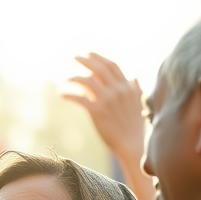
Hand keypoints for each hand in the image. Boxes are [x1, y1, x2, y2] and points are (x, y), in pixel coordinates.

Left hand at [64, 53, 145, 167]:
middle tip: (75, 56)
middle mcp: (118, 90)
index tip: (90, 54)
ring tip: (66, 79)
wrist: (132, 146)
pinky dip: (68, 94)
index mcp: (127, 87)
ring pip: (87, 81)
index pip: (112, 66)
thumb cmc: (134, 128)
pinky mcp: (97, 111)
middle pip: (99, 68)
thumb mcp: (138, 104)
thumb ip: (135, 89)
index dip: (100, 58)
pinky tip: (62, 94)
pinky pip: (79, 98)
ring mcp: (107, 100)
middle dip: (86, 60)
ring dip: (74, 78)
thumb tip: (133, 77)